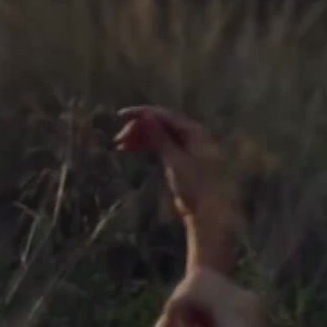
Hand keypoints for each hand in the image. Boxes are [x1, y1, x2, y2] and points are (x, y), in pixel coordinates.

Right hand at [113, 106, 237, 226]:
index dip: (142, 113)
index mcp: (195, 132)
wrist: (207, 213)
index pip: (164, 115)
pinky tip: (131, 148)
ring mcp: (186, 148)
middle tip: (118, 139)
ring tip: (120, 145)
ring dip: (140, 137)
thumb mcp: (175, 161)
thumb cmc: (195, 186)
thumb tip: (146, 117)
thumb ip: (161, 138)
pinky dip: (147, 146)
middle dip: (138, 128)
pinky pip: (161, 146)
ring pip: (159, 136)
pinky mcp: (180, 161)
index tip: (121, 116)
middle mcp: (192, 136)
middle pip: (160, 124)